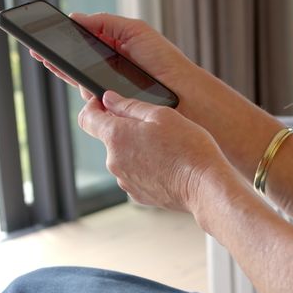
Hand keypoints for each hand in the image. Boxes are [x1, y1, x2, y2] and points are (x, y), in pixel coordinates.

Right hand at [30, 12, 200, 103]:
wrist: (183, 92)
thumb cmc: (163, 61)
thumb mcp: (135, 31)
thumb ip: (105, 23)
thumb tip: (76, 18)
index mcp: (114, 51)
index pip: (84, 46)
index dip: (64, 43)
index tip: (45, 37)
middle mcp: (110, 73)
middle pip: (76, 66)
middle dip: (57, 58)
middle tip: (38, 51)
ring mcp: (111, 92)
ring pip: (81, 84)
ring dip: (66, 72)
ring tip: (49, 61)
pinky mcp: (114, 109)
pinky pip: (92, 101)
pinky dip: (83, 91)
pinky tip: (75, 81)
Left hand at [77, 91, 227, 212]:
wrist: (205, 186)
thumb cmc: (188, 148)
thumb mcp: (161, 115)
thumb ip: (129, 105)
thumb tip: (108, 99)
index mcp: (116, 136)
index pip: (87, 118)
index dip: (93, 106)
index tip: (105, 103)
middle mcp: (113, 161)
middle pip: (109, 138)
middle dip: (125, 129)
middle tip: (154, 126)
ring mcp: (124, 180)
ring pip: (123, 156)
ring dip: (137, 149)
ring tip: (166, 148)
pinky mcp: (137, 194)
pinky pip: (135, 174)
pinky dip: (145, 167)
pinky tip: (167, 165)